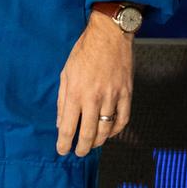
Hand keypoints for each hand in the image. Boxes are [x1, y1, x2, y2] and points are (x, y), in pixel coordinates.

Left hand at [56, 11, 132, 156]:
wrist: (109, 35)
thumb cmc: (84, 51)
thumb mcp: (66, 72)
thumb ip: (62, 99)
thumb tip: (60, 122)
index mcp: (76, 92)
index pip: (68, 127)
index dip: (64, 143)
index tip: (62, 150)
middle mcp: (94, 97)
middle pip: (88, 134)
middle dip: (82, 148)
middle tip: (79, 153)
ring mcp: (112, 96)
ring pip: (106, 130)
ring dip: (98, 141)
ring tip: (92, 144)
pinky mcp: (126, 93)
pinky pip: (123, 119)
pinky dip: (116, 131)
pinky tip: (110, 133)